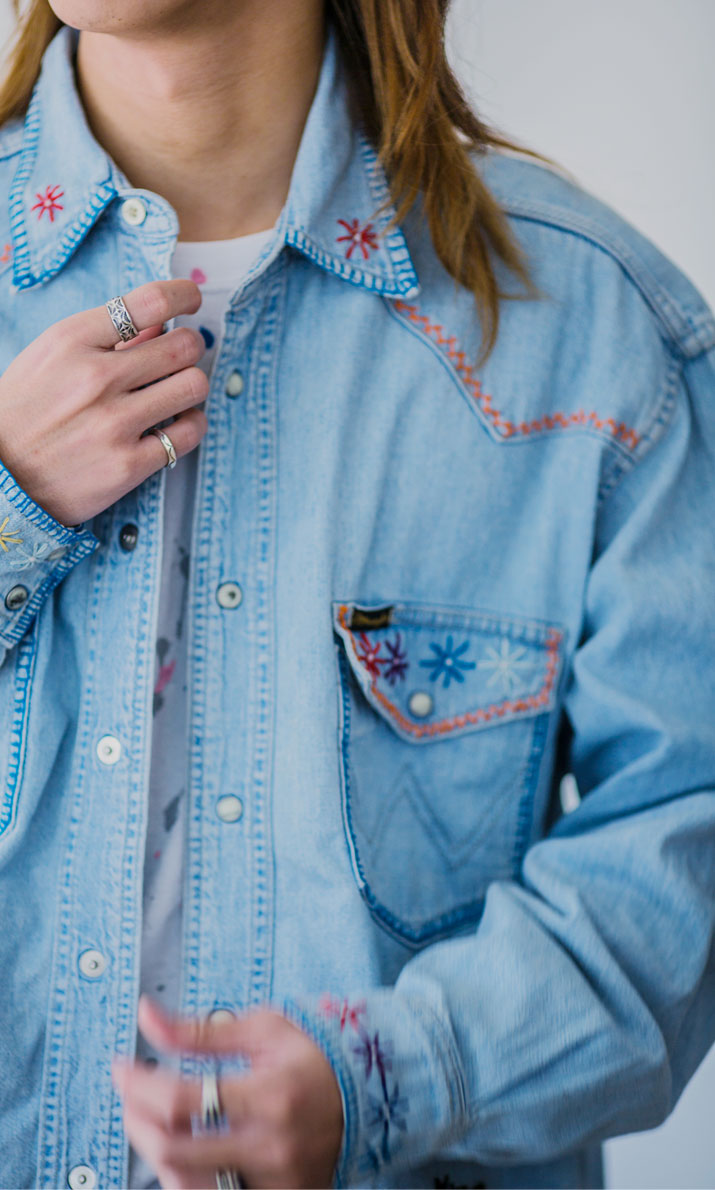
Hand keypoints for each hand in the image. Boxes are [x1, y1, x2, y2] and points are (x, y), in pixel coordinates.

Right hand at [0, 280, 207, 524]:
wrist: (0, 475)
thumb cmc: (27, 411)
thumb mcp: (51, 358)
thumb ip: (105, 338)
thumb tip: (161, 323)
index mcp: (73, 341)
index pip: (150, 302)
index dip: (184, 295)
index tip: (192, 301)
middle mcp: (96, 379)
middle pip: (184, 345)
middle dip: (191, 346)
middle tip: (182, 356)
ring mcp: (114, 424)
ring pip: (194, 386)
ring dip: (193, 385)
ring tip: (178, 392)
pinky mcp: (128, 465)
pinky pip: (189, 434)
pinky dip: (191, 425)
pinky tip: (178, 424)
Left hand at [112, 995, 344, 1189]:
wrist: (365, 1098)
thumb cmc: (309, 1056)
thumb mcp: (262, 1030)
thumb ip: (199, 1031)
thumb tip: (145, 1015)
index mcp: (270, 1094)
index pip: (183, 1100)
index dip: (138, 1084)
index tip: (121, 1067)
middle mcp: (271, 1146)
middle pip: (174, 1150)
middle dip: (134, 1119)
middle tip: (127, 1092)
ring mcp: (274, 1183)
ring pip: (186, 1183)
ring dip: (153, 1149)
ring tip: (148, 1117)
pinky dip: (183, 1175)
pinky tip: (177, 1147)